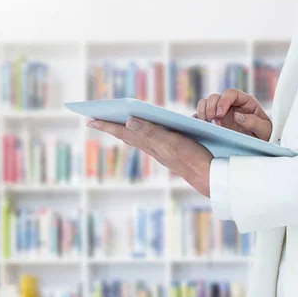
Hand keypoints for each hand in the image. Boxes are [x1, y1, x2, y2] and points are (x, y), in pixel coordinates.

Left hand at [87, 118, 213, 196]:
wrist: (208, 176)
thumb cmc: (191, 158)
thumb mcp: (171, 141)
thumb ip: (151, 131)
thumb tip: (129, 121)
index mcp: (149, 143)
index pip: (122, 131)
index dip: (106, 125)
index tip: (89, 119)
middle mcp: (151, 148)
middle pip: (126, 134)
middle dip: (111, 126)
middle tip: (96, 120)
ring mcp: (160, 151)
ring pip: (136, 139)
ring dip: (124, 130)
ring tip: (114, 125)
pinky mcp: (169, 153)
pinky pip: (148, 142)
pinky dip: (140, 135)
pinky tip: (142, 135)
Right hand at [196, 89, 271, 140]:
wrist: (260, 147)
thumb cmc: (265, 137)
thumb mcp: (266, 130)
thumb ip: (255, 122)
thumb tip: (238, 116)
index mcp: (245, 102)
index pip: (231, 93)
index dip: (224, 101)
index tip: (220, 114)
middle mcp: (231, 105)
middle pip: (215, 97)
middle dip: (211, 108)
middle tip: (213, 122)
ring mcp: (220, 113)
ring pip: (205, 103)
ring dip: (203, 112)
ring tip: (207, 125)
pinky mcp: (213, 122)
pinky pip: (200, 116)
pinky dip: (197, 120)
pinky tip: (201, 128)